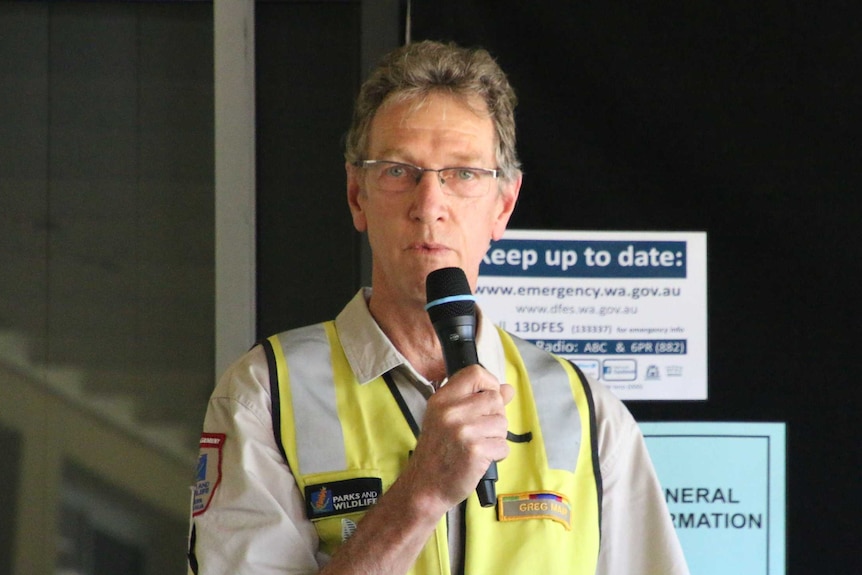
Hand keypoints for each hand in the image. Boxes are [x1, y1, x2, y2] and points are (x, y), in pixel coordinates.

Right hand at [405, 365, 513, 511]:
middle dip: (495, 416)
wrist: (425, 486)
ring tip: (478, 446)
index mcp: (442, 399)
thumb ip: (477, 400)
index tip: (488, 399)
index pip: (476, 373)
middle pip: (494, 399)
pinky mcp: (476, 450)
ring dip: (496, 437)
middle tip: (480, 432)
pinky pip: (503, 445)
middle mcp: (451, 411)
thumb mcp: (448, 419)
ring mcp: (463, 431)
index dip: (489, 384)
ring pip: (502, 423)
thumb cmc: (437, 452)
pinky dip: (497, 454)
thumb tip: (507, 389)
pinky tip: (481, 459)